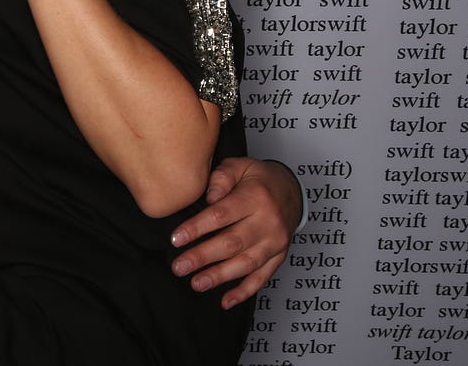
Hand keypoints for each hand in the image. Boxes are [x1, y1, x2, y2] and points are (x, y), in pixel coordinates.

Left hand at [169, 157, 301, 307]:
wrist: (291, 189)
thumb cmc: (259, 178)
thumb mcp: (240, 165)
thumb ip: (221, 178)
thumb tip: (208, 197)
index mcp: (255, 197)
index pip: (222, 215)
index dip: (197, 228)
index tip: (176, 239)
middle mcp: (268, 222)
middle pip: (232, 243)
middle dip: (203, 257)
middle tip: (179, 266)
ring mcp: (275, 242)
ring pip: (246, 263)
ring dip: (220, 276)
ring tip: (196, 283)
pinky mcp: (279, 256)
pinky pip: (263, 277)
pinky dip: (245, 292)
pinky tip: (226, 301)